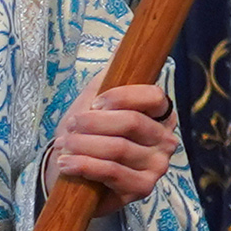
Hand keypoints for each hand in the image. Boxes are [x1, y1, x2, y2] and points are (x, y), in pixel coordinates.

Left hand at [44, 81, 175, 202]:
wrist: (75, 173)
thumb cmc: (88, 134)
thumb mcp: (95, 99)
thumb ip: (112, 74)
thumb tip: (124, 42)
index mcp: (159, 114)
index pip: (154, 96)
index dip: (122, 96)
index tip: (95, 103)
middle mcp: (165, 139)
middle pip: (132, 122)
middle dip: (94, 123)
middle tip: (71, 125)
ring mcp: (157, 166)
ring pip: (119, 148)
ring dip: (84, 145)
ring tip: (64, 144)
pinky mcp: (143, 188)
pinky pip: (113, 172)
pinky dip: (85, 166)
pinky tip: (67, 163)